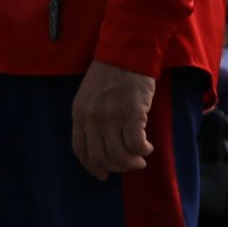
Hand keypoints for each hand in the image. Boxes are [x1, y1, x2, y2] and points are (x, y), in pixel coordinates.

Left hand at [71, 60, 153, 180]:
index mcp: (79, 114)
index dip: (92, 167)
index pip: (80, 151)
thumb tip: (102, 146)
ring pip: (119, 156)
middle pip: (100, 158)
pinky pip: (136, 145)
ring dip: (132, 162)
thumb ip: (91, 119)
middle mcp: (92, 118)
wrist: (126, 52)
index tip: (103, 174)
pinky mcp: (132, 113)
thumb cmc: (110, 73)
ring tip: (141, 156)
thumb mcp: (89, 96)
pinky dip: (143, 150)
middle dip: (116, 168)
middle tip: (130, 164)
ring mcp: (111, 117)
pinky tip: (147, 146)